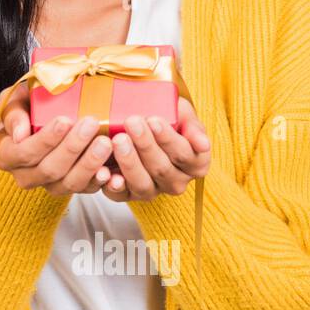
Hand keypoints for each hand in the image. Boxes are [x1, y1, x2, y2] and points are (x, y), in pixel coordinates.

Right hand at [0, 81, 116, 194]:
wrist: (47, 113)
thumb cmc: (28, 105)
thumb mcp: (14, 100)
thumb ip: (13, 113)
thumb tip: (19, 134)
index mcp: (7, 155)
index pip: (24, 153)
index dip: (45, 140)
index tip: (65, 120)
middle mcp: (26, 176)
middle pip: (49, 170)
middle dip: (72, 147)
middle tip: (91, 124)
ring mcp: (50, 184)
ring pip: (69, 183)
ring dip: (89, 164)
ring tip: (105, 142)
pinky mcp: (73, 187)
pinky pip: (87, 190)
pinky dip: (101, 180)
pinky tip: (112, 169)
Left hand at [97, 96, 211, 201]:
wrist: (140, 125)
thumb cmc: (166, 118)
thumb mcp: (183, 114)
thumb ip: (193, 126)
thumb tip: (203, 144)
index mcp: (196, 163)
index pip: (185, 155)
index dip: (169, 139)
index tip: (153, 120)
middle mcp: (177, 181)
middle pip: (162, 168)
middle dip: (145, 145)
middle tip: (131, 123)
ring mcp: (154, 190)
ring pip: (143, 184)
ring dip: (129, 162)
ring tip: (118, 140)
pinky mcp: (129, 195)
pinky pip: (121, 195)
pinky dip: (113, 185)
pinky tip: (106, 172)